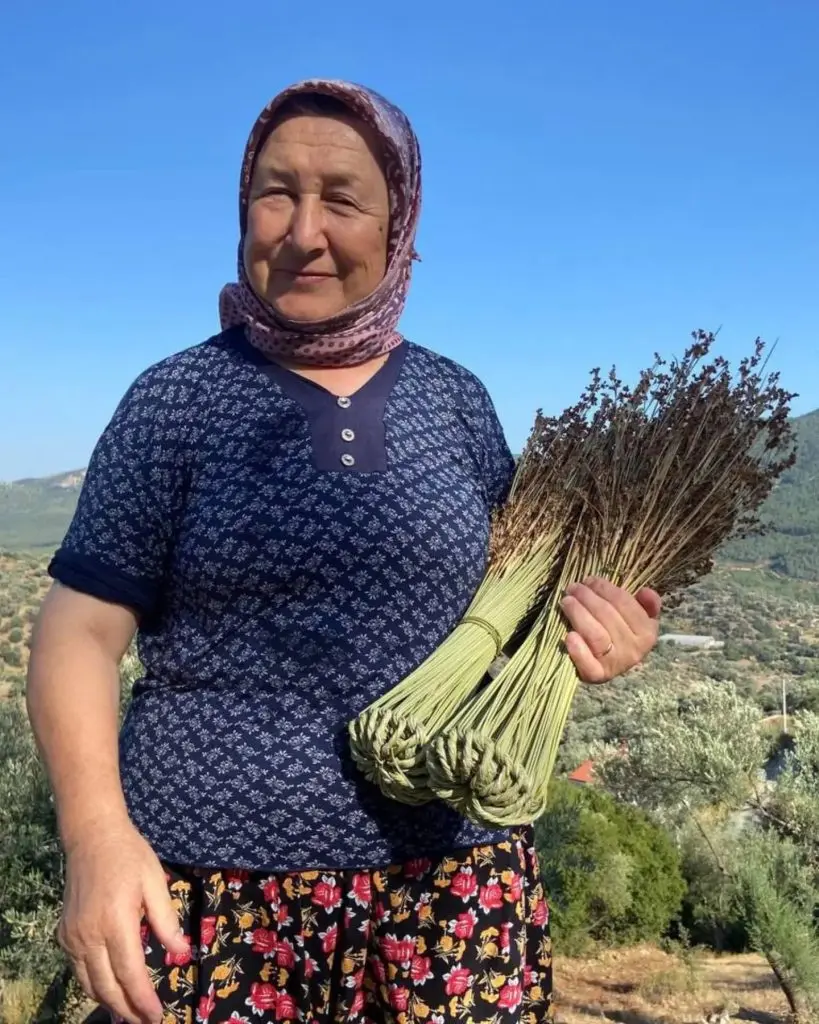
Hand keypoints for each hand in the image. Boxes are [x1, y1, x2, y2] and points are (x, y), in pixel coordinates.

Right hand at [58, 821, 187, 1023]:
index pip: (130, 973)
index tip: (157, 1015)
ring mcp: (72, 936)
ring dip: (109, 1002)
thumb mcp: (155, 881)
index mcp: (115, 921)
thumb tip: (181, 952)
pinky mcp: (64, 934)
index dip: (143, 999)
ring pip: (89, 983)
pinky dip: (94, 985)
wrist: (92, 837)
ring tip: (130, 1014)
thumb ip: (166, 920)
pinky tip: (109, 989)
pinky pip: (79, 970)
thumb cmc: (130, 855)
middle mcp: (89, 934)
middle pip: (107, 986)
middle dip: (127, 1010)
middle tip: (146, 1022)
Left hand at [560, 576, 660, 683]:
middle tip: (573, 587)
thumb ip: (647, 605)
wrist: (611, 664)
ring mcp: (615, 665)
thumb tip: (646, 592)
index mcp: (647, 633)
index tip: (590, 580)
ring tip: (566, 601)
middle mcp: (634, 650)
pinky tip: (569, 635)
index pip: (624, 603)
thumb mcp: (640, 618)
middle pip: (607, 616)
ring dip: (579, 614)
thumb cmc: (622, 633)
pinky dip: (578, 650)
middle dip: (588, 597)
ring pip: (596, 635)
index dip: (605, 588)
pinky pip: (588, 663)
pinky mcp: (596, 676)